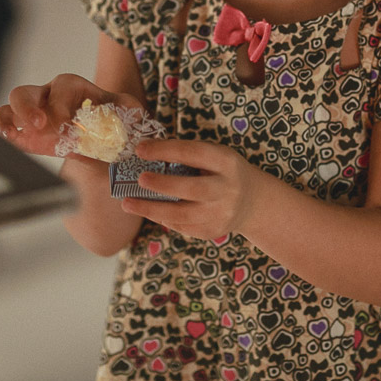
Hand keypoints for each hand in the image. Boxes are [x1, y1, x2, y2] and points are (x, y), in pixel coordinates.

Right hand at [0, 73, 143, 157]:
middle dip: (28, 107)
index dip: (60, 103)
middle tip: (40, 125)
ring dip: (10, 118)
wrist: (102, 140)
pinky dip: (4, 130)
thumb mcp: (125, 112)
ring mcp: (32, 113)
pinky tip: (9, 139)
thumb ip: (129, 109)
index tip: (66, 124)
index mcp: (71, 87)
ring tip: (14, 133)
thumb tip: (135, 113)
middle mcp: (48, 96)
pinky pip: (6, 124)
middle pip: (27, 92)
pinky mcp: (25, 132)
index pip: (61, 87)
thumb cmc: (112, 120)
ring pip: (11, 106)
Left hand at [121, 139, 262, 239]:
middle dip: (163, 185)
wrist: (253, 201)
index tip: (141, 149)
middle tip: (139, 179)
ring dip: (151, 209)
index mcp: (226, 162)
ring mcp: (221, 213)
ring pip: (182, 215)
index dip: (166, 150)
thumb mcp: (214, 155)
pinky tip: (148, 211)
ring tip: (127, 204)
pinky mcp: (213, 230)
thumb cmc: (222, 171)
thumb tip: (144, 151)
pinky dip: (162, 218)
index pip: (193, 153)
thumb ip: (186, 155)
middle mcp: (227, 188)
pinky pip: (182, 226)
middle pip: (192, 188)